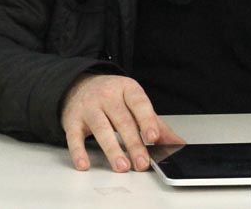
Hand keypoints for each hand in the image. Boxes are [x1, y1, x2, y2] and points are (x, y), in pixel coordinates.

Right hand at [60, 74, 182, 171]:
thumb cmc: (112, 98)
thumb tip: (178, 145)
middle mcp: (106, 96)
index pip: (139, 104)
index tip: (153, 138)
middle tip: (142, 163)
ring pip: (100, 128)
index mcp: (126, 89)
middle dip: (133, 144)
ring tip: (122, 166)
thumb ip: (156, 124)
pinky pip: (74, 136)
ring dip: (112, 149)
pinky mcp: (72, 119)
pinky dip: (78, 151)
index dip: (147, 120)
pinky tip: (85, 164)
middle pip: (122, 120)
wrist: (78, 85)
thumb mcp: (134, 104)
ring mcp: (88, 107)